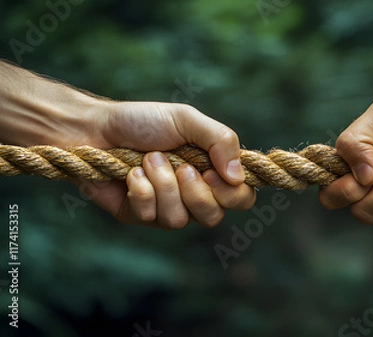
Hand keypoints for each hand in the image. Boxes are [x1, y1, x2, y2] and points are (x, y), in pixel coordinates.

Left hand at [72, 101, 255, 228]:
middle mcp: (193, 194)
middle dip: (196, 193)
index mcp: (212, 171)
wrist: (94, 128)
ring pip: (180, 220)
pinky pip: (151, 216)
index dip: (232, 194)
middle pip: (214, 217)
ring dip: (163, 185)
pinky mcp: (140, 216)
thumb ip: (221, 140)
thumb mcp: (187, 120)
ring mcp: (166, 207)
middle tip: (182, 167)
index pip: (241, 198)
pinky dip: (141, 190)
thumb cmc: (143, 122)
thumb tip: (238, 176)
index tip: (212, 173)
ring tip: (148, 160)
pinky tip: (130, 174)